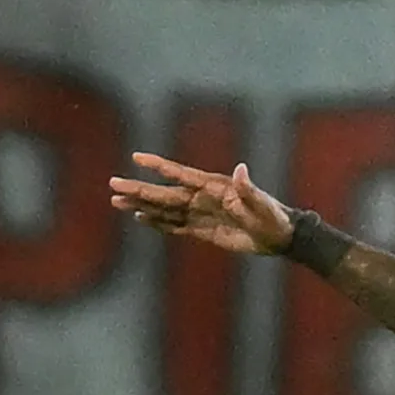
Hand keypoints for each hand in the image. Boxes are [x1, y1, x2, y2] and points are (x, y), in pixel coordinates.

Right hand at [108, 155, 293, 255]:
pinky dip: (158, 223)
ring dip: (142, 206)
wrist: (280, 236)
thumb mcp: (262, 204)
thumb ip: (248, 189)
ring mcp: (201, 214)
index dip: (159, 166)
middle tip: (113, 185)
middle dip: (139, 189)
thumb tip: (241, 169)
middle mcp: (202, 198)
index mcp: (213, 187)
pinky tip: (141, 219)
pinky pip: (176, 226)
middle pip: (164, 193)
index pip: (181, 174)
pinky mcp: (203, 231)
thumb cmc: (273, 217)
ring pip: (165, 209)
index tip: (137, 158)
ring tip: (118, 202)